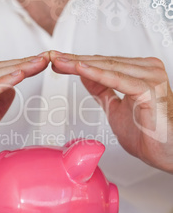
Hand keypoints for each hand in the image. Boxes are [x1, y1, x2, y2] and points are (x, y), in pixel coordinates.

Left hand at [50, 51, 172, 173]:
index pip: (103, 63)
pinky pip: (117, 80)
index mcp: (140, 72)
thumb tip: (85, 75)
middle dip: (74, 60)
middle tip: (52, 57)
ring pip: (108, 67)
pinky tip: (79, 69)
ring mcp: (150, 77)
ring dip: (80, 64)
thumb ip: (102, 90)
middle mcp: (147, 70)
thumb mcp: (115, 108)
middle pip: (103, 62)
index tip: (58, 61)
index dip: (78, 62)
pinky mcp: (149, 89)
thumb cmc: (150, 135)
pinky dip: (96, 74)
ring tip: (59, 62)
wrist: (169, 155)